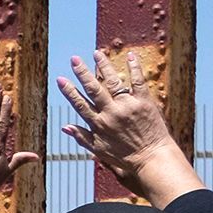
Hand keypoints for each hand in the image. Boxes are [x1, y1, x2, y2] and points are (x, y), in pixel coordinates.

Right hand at [54, 50, 197, 204]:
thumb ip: (82, 137)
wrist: (152, 158)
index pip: (80, 104)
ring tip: (97, 53)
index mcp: (99, 124)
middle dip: (82, 73)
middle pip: (93, 89)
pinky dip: (134, 68)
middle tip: (74, 59)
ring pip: (113, 82)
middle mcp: (111, 113)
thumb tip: (65, 127)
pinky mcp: (144, 102)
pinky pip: (138, 81)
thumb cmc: (125, 157)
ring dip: (104, 66)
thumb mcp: (99, 150)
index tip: (60, 79)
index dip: (69, 91)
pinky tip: (130, 55)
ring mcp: (128, 106)